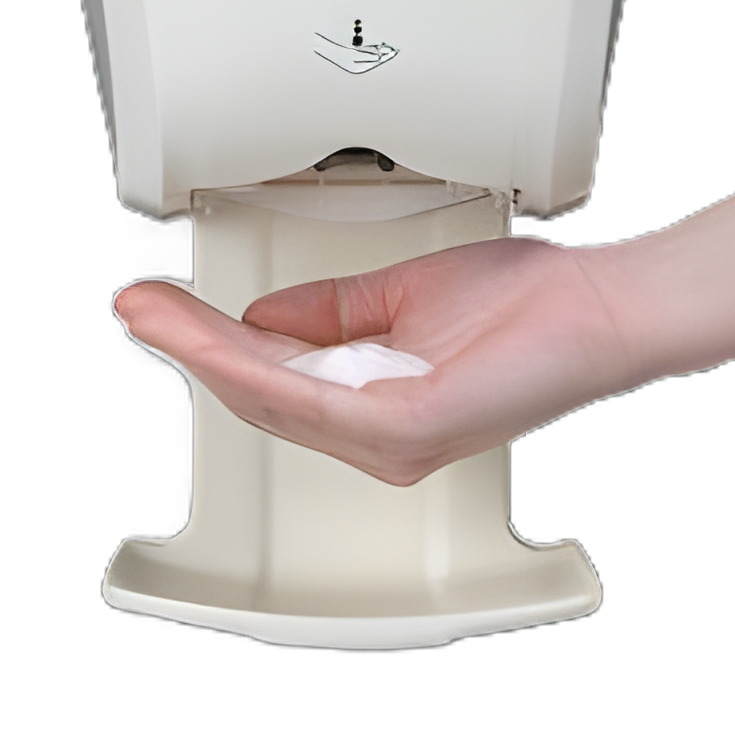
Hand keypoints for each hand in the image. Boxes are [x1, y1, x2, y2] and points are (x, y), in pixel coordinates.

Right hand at [114, 237, 636, 485]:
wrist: (594, 311)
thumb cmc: (527, 307)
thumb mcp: (400, 296)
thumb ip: (329, 310)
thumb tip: (264, 312)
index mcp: (373, 404)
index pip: (272, 379)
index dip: (210, 342)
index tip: (165, 308)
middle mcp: (376, 435)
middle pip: (257, 392)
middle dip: (191, 344)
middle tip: (140, 307)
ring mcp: (388, 437)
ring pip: (271, 394)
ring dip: (205, 349)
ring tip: (157, 314)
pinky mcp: (404, 427)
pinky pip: (311, 397)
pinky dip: (257, 362)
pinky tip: (222, 335)